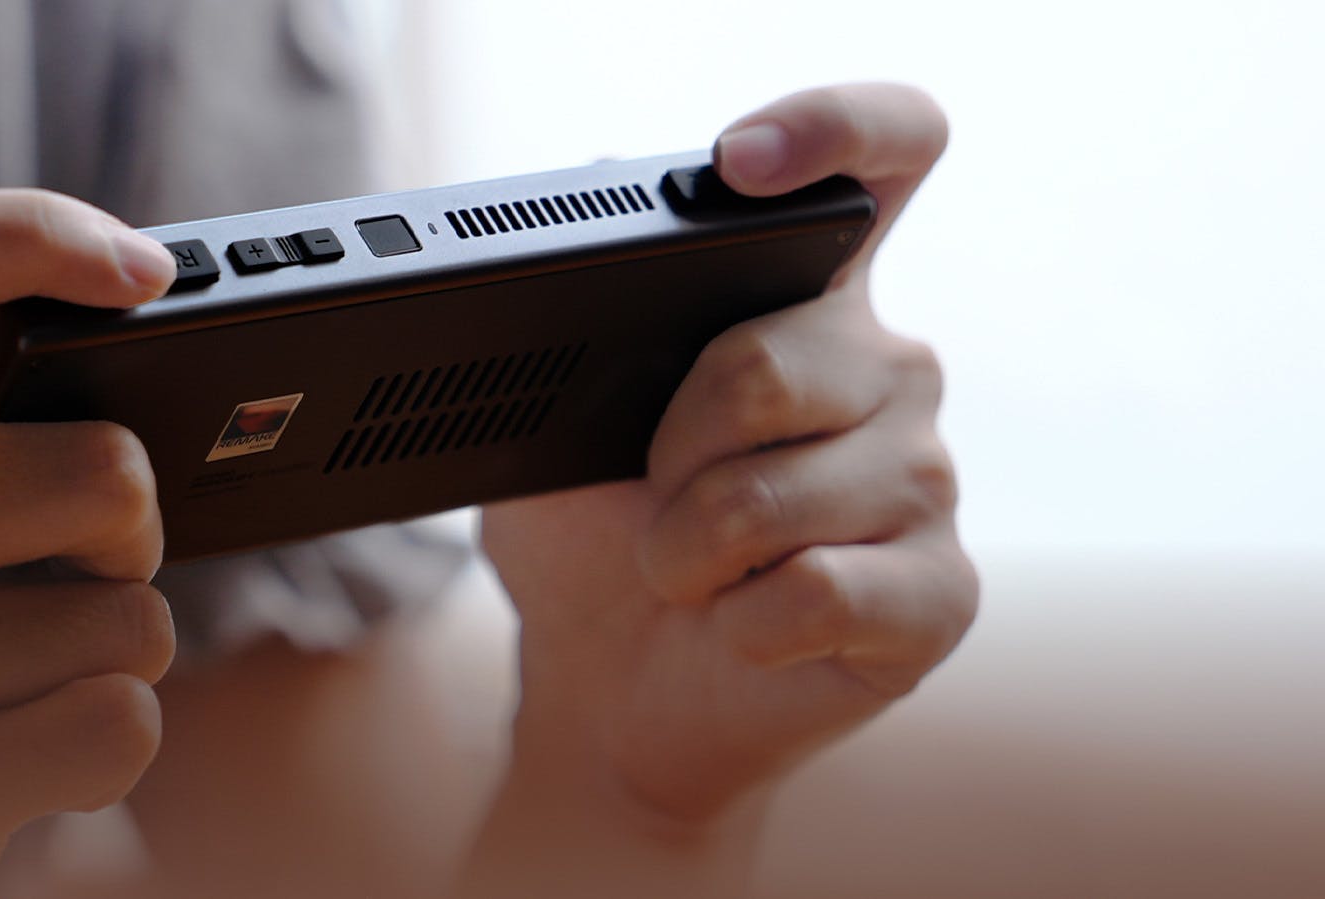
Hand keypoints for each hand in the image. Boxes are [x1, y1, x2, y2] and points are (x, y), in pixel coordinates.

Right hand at [0, 192, 179, 897]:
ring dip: (108, 648)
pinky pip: (123, 722)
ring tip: (5, 668)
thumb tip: (123, 318)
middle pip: (106, 474)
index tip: (140, 271)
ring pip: (135, 619)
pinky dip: (108, 734)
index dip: (31, 231)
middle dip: (126, 532)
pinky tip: (21, 741)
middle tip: (64, 564)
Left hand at [479, 84, 977, 844]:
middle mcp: (887, 368)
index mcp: (809, 298)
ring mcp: (926, 479)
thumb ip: (590, 322)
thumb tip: (594, 204)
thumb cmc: (593, 547)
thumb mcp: (557, 423)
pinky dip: (738, 625)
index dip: (835, 125)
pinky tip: (740, 630)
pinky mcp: (940, 592)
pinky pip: (814, 590)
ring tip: (684, 576)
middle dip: (666, 453)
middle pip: (774, 358)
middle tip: (648, 505)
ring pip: (778, 491)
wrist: (607, 696)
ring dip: (684, 554)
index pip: (886, 154)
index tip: (740, 160)